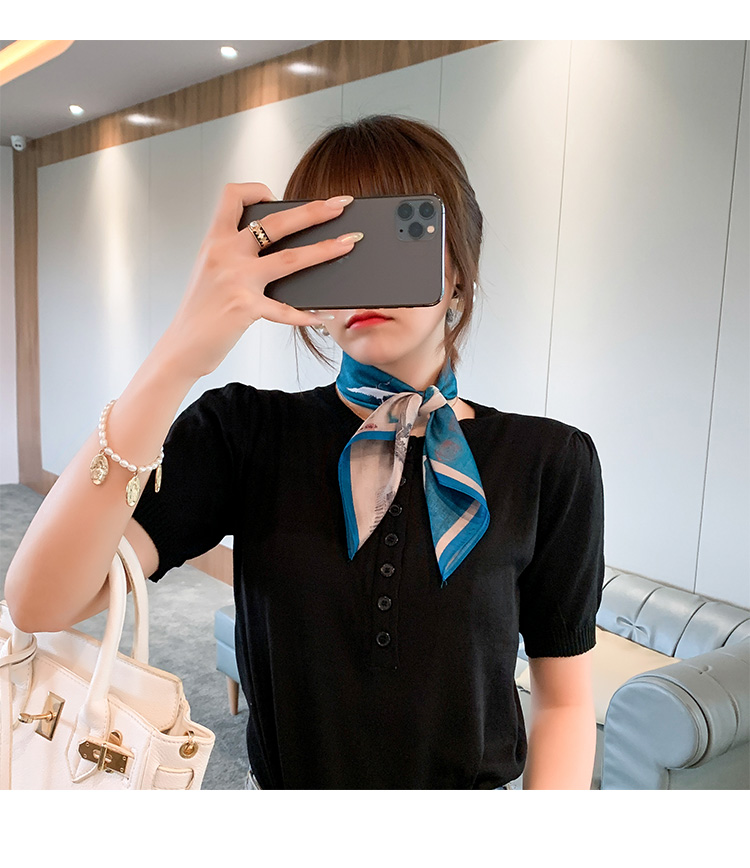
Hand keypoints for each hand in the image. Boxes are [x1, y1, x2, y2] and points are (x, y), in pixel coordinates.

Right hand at [162, 182, 359, 379]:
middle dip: (314, 211)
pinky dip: (308, 314)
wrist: (182, 347)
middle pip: (276, 222)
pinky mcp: (246, 308)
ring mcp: (236, 280)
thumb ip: (236, 256)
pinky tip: (324, 315)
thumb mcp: (211, 272)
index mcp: (214, 241)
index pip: (232, 196)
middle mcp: (224, 254)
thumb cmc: (200, 312)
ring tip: (349, 243)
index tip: (275, 197)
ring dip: (325, 250)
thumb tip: (279, 250)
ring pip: (290, 258)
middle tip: (341, 205)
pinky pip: (286, 310)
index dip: (256, 189)